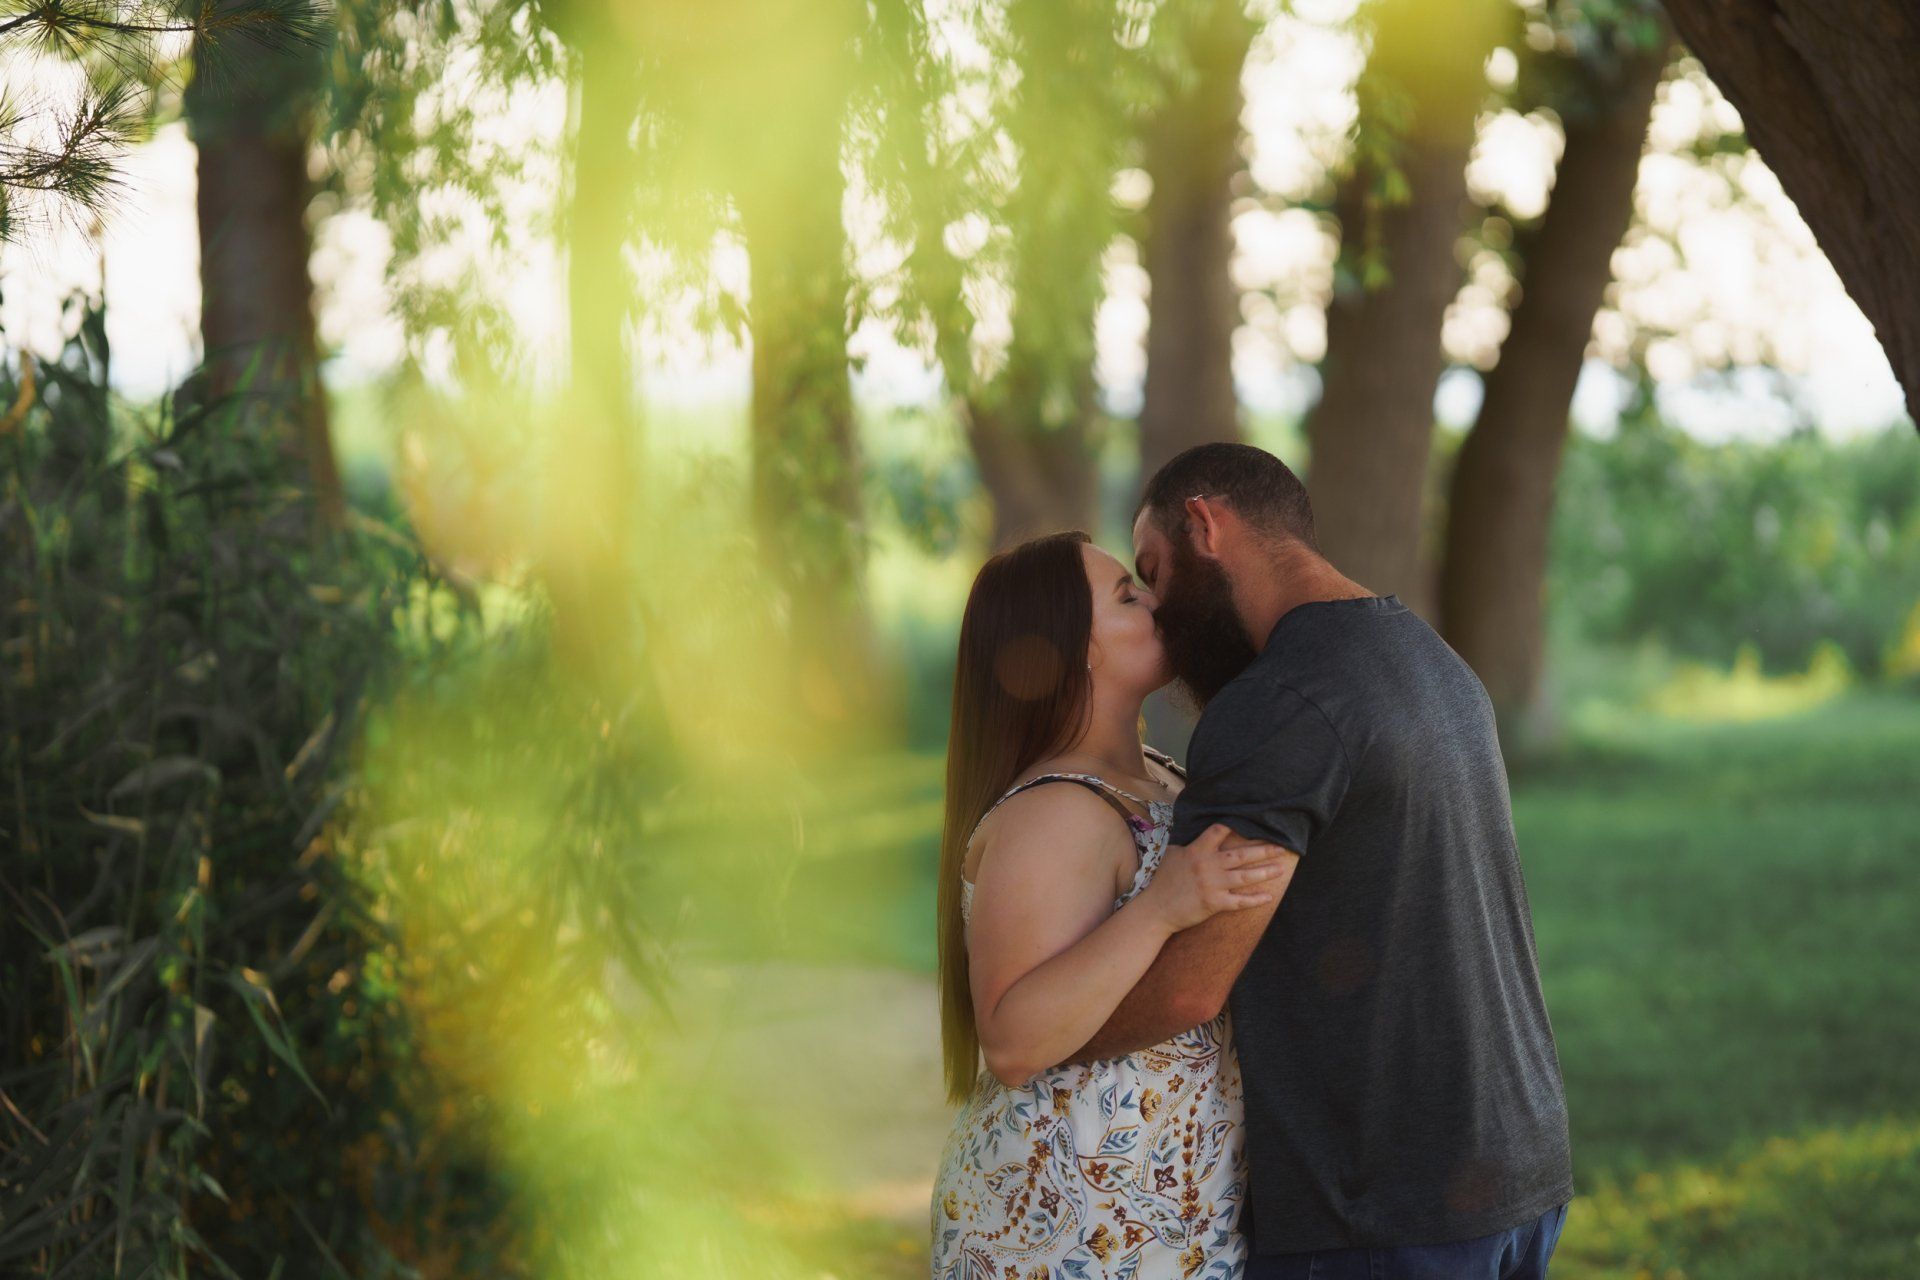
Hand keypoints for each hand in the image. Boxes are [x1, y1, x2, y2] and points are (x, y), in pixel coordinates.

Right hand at [1142, 823, 1297, 932]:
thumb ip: (1190, 843)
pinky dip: (1255, 900)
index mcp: (1197, 850)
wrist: (1156, 909)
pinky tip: (1268, 897)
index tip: (1254, 822)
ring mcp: (1212, 885)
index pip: (1219, 831)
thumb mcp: (1173, 854)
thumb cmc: (1164, 881)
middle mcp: (1207, 866)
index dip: (1235, 825)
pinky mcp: (1214, 903)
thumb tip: (1201, 829)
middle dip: (1263, 850)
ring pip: (1244, 877)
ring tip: (1281, 868)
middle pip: (1240, 854)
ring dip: (1265, 872)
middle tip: (1281, 848)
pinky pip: (1239, 902)